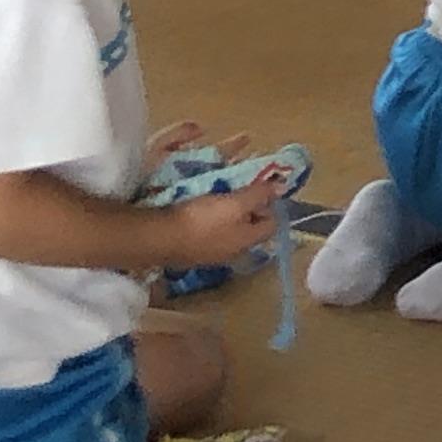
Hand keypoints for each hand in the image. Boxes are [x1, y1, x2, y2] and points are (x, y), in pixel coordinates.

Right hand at [162, 174, 279, 270]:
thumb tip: (283, 187)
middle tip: (236, 189)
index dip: (269, 204)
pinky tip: (197, 207)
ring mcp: (209, 254)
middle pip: (248, 226)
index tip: (257, 189)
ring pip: (226, 228)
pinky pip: (205, 231)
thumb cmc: (203, 221)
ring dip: (225, 210)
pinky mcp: (189, 251)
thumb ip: (260, 194)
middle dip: (245, 205)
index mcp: (248, 241)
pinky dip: (206, 218)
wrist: (158, 239)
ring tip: (216, 194)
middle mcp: (232, 252)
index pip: (271, 223)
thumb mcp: (236, 202)